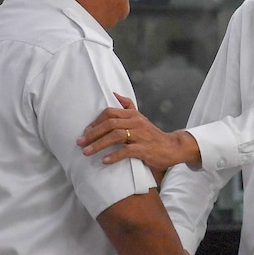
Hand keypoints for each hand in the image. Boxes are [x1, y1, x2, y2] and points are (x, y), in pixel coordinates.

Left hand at [78, 93, 200, 169]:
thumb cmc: (152, 135)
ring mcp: (141, 135)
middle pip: (110, 124)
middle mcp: (136, 122)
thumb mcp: (140, 118)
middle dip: (92, 133)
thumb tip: (114, 94)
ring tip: (87, 152)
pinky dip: (114, 156)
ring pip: (115, 136)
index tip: (85, 132)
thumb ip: (128, 106)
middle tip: (80, 142)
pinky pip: (126, 151)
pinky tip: (104, 161)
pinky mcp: (145, 149)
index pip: (110, 112)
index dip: (95, 122)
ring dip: (98, 144)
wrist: (173, 147)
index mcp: (133, 114)